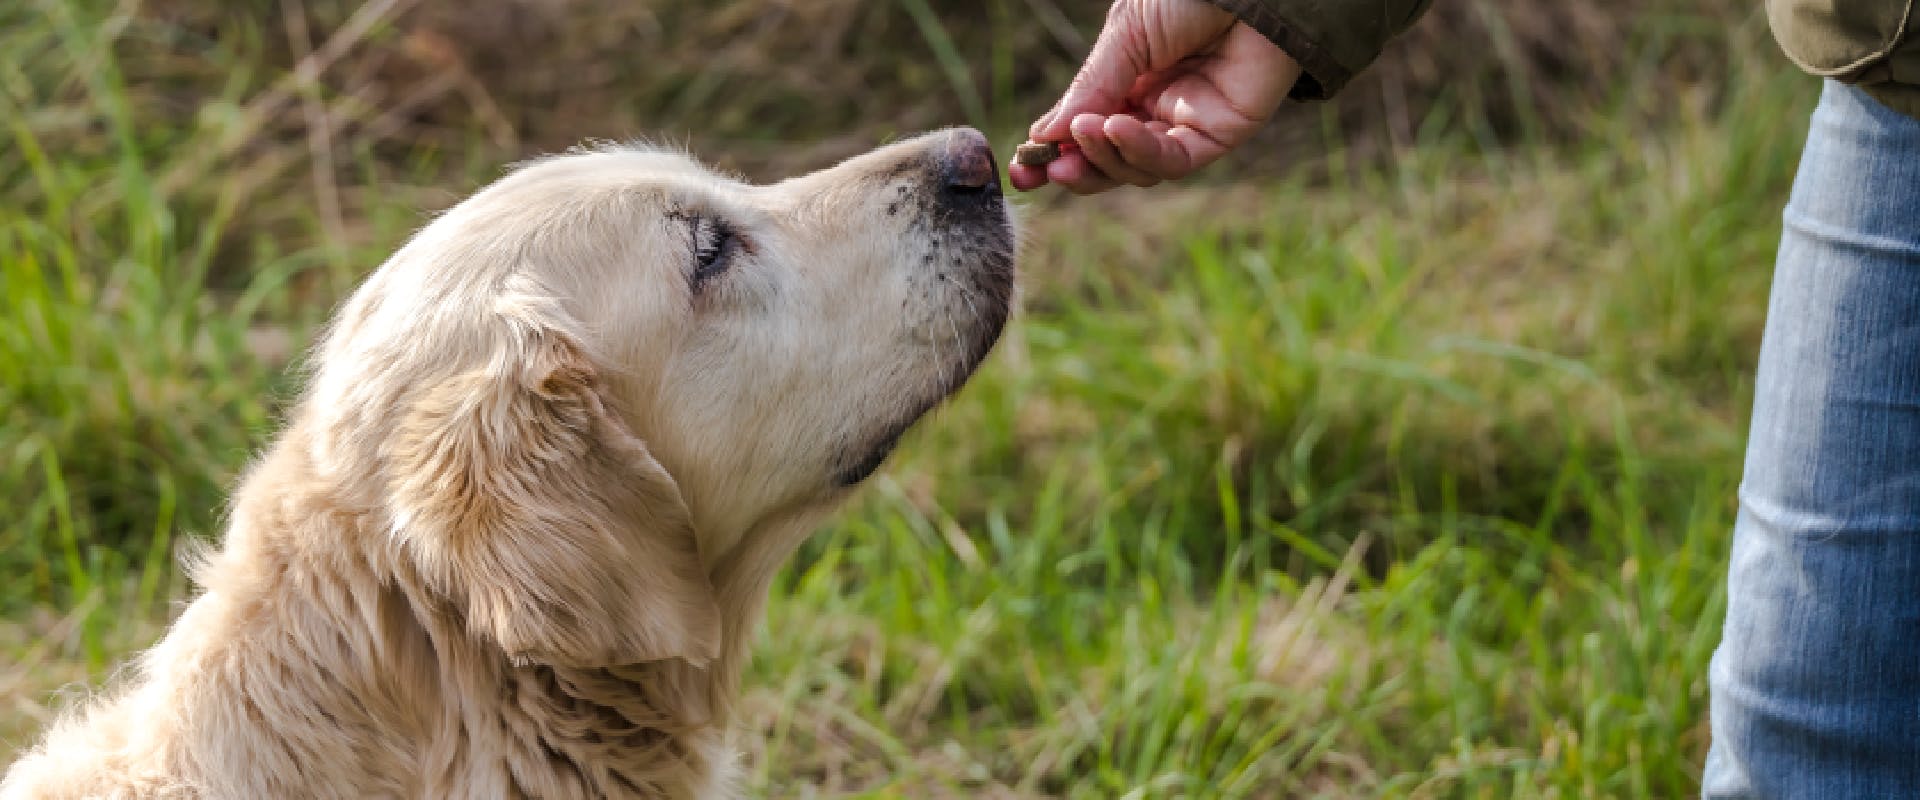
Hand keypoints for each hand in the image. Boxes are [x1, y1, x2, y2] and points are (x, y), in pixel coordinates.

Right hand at [1009, 0, 1301, 193]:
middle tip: (1044, 171)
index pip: (1085, 128)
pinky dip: (1138, 151)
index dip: (1053, 150)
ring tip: (1085, 131)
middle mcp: (1155, 107)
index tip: (1021, 169)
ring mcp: (1185, 125)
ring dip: (1103, 157)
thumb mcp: (1124, 37)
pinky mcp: (1218, 136)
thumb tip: (1045, 136)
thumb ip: (1091, 89)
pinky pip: (1171, 161)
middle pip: (1108, 159)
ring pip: (1136, 168)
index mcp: (1128, 79)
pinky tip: (1116, 129)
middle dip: (1075, 168)